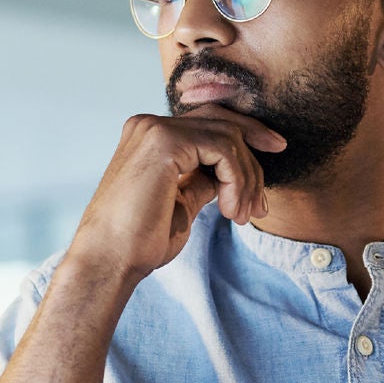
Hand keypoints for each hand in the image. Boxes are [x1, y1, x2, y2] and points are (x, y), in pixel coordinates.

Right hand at [65, 106, 285, 284]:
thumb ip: (202, 181)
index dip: (246, 136)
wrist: (110, 261)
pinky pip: (223, 149)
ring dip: (246, 180)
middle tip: (263, 201)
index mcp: (150, 137)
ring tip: (240, 217)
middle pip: (222, 121)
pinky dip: (237, 181)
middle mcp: (149, 125)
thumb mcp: (181, 204)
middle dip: (255, 153)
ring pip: (228, 137)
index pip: (209, 122)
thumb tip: (228, 176)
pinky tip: (228, 211)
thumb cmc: (139, 242)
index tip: (273, 156)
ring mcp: (155, 129)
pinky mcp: (164, 142)